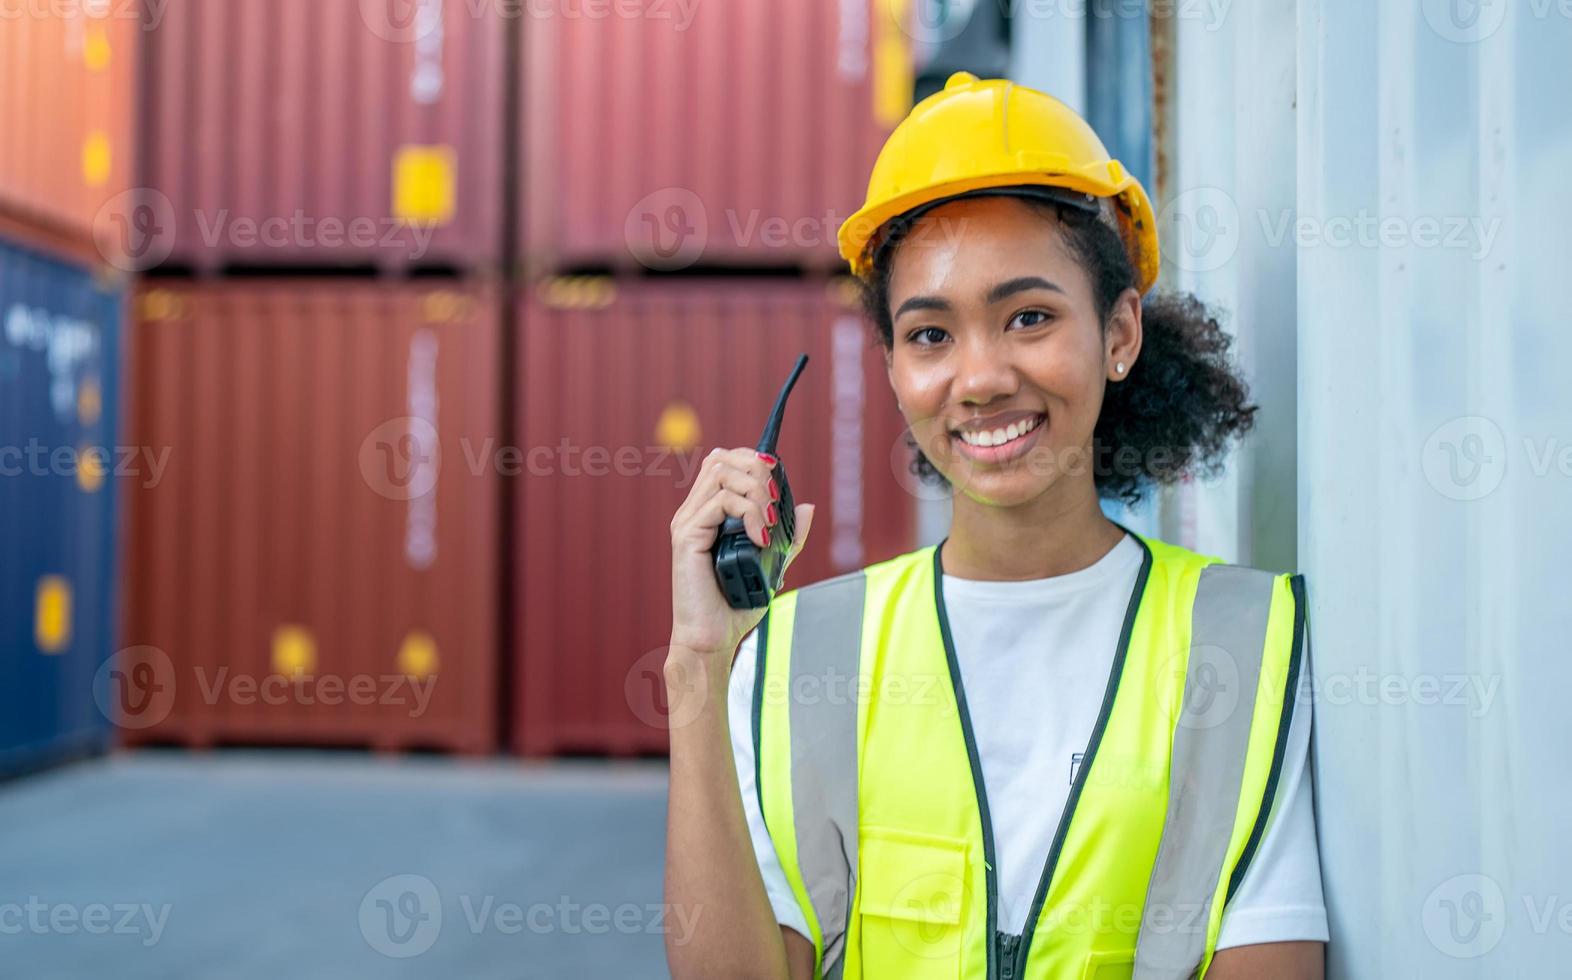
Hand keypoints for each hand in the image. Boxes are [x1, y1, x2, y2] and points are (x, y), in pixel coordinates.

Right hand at [668, 447, 814, 662]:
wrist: (712, 639)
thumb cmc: (735, 606)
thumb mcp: (772, 565)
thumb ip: (789, 538)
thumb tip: (808, 508)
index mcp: (708, 515)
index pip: (723, 462)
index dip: (751, 458)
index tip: (777, 476)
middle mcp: (694, 513)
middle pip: (721, 458)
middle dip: (757, 469)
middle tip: (775, 500)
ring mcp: (688, 522)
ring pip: (721, 473)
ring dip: (756, 490)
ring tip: (771, 522)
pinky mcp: (687, 536)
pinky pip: (722, 502)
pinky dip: (750, 513)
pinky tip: (761, 538)